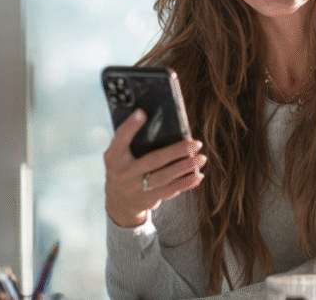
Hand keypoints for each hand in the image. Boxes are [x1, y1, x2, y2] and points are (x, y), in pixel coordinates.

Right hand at [104, 109, 206, 227]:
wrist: (119, 202)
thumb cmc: (123, 168)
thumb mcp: (117, 154)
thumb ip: (129, 139)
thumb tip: (150, 116)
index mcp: (114, 157)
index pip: (120, 139)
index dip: (130, 126)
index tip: (142, 113)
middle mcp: (123, 174)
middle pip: (152, 161)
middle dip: (175, 152)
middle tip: (194, 143)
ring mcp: (136, 189)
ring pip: (164, 178)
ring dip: (185, 168)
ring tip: (201, 158)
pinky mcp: (149, 198)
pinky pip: (170, 191)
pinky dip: (186, 183)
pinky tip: (198, 174)